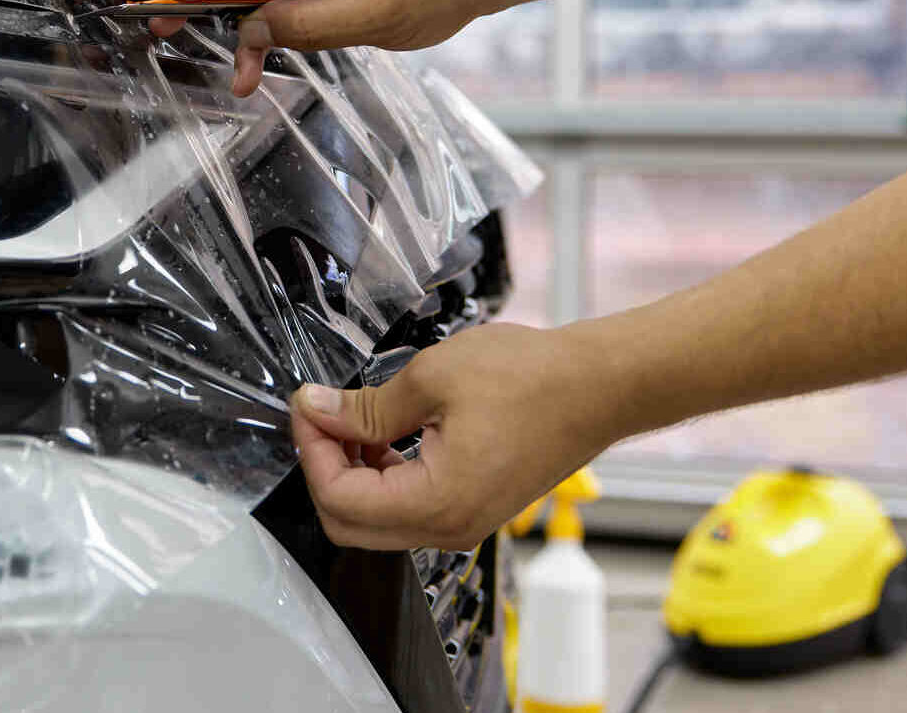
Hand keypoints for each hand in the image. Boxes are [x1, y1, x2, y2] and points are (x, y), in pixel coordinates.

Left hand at [289, 323, 623, 549]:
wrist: (600, 386)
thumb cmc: (532, 378)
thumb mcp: (432, 378)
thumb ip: (365, 406)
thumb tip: (316, 409)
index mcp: (436, 504)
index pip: (338, 499)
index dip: (312, 449)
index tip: (306, 406)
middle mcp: (448, 529)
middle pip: (350, 524)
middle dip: (324, 467)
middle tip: (320, 414)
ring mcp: (462, 524)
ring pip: (376, 520)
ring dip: (351, 473)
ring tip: (349, 417)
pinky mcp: (472, 509)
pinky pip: (407, 510)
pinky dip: (381, 477)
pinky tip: (381, 434)